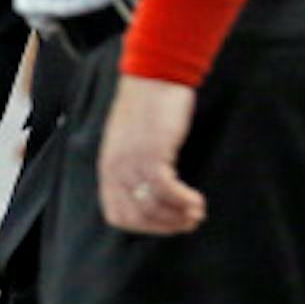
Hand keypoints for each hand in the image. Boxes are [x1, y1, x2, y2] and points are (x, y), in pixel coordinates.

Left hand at [98, 74, 205, 234]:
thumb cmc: (149, 109)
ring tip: (196, 212)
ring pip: (151, 208)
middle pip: (135, 218)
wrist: (154, 76)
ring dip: (177, 217)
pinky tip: (197, 201)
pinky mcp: (152, 153)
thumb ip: (135, 168)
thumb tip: (154, 196)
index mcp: (107, 168)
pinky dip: (183, 202)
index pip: (116, 216)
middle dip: (164, 227)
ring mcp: (131, 162)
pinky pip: (166, 191)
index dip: (144, 227)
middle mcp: (114, 169)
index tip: (167, 223)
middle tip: (188, 222)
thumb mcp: (133, 143)